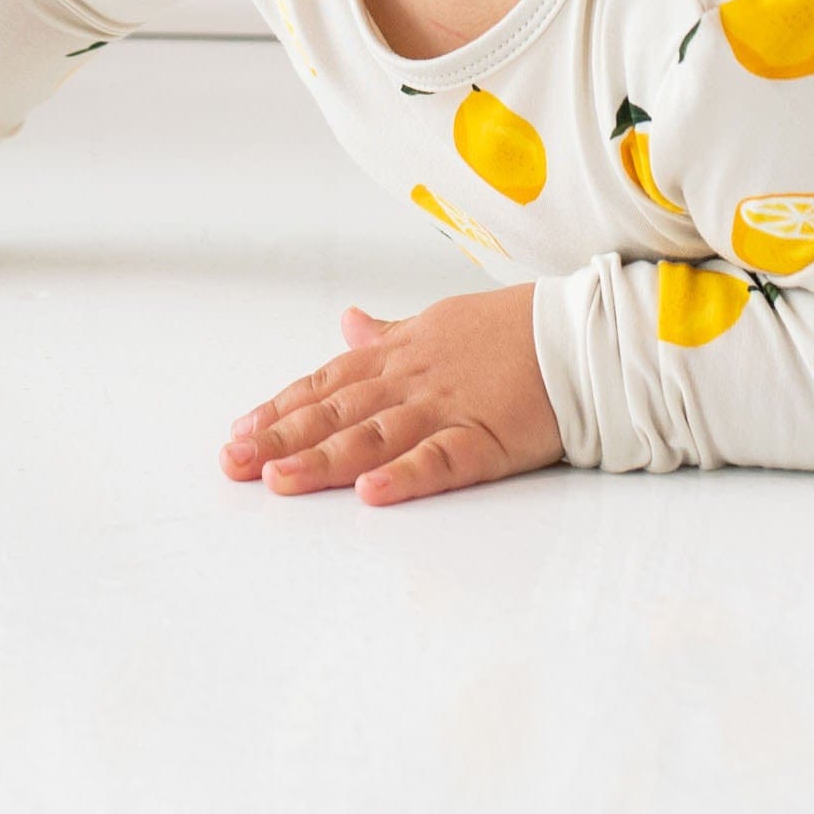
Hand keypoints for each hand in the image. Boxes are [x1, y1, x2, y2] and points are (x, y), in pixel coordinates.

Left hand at [221, 285, 562, 506]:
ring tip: (280, 481)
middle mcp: (414, 379)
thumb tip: (348, 320)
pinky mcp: (487, 437)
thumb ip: (389, 333)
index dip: (282, 408)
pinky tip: (372, 493)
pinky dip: (406, 476)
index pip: (328, 381)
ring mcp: (448, 407)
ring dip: (325, 459)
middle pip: (338, 411)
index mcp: (402, 353)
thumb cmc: (513, 330)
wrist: (580, 332)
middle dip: (282, 438)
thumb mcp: (440, 320)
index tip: (239, 432)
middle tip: (233, 464)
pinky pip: (442, 459)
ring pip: (375, 435)